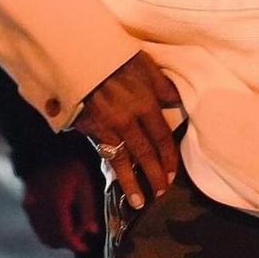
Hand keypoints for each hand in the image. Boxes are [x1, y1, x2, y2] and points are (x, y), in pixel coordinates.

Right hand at [22, 158, 101, 252]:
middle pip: (53, 238)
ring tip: (72, 231)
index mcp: (56, 206)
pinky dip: (47, 229)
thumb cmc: (69, 163)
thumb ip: (88, 209)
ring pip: (42, 234)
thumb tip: (92, 232)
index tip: (86, 247)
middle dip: (67, 242)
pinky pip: (36, 225)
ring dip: (57, 238)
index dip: (76, 245)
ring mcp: (31, 207)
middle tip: (81, 238)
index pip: (65, 235)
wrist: (45, 147)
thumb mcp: (84, 184)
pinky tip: (59, 222)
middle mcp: (40, 210)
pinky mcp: (26, 203)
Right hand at [73, 50, 180, 210]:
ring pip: (126, 159)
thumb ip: (162, 86)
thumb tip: (178, 101)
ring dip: (135, 181)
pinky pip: (107, 154)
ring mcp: (109, 125)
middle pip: (146, 151)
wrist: (80, 57)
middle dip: (155, 173)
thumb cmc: (115, 57)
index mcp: (145, 100)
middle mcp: (129, 117)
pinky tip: (119, 184)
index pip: (162, 134)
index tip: (173, 172)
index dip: (169, 155)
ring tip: (142, 200)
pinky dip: (114, 172)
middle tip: (162, 191)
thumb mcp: (144, 64)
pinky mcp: (92, 129)